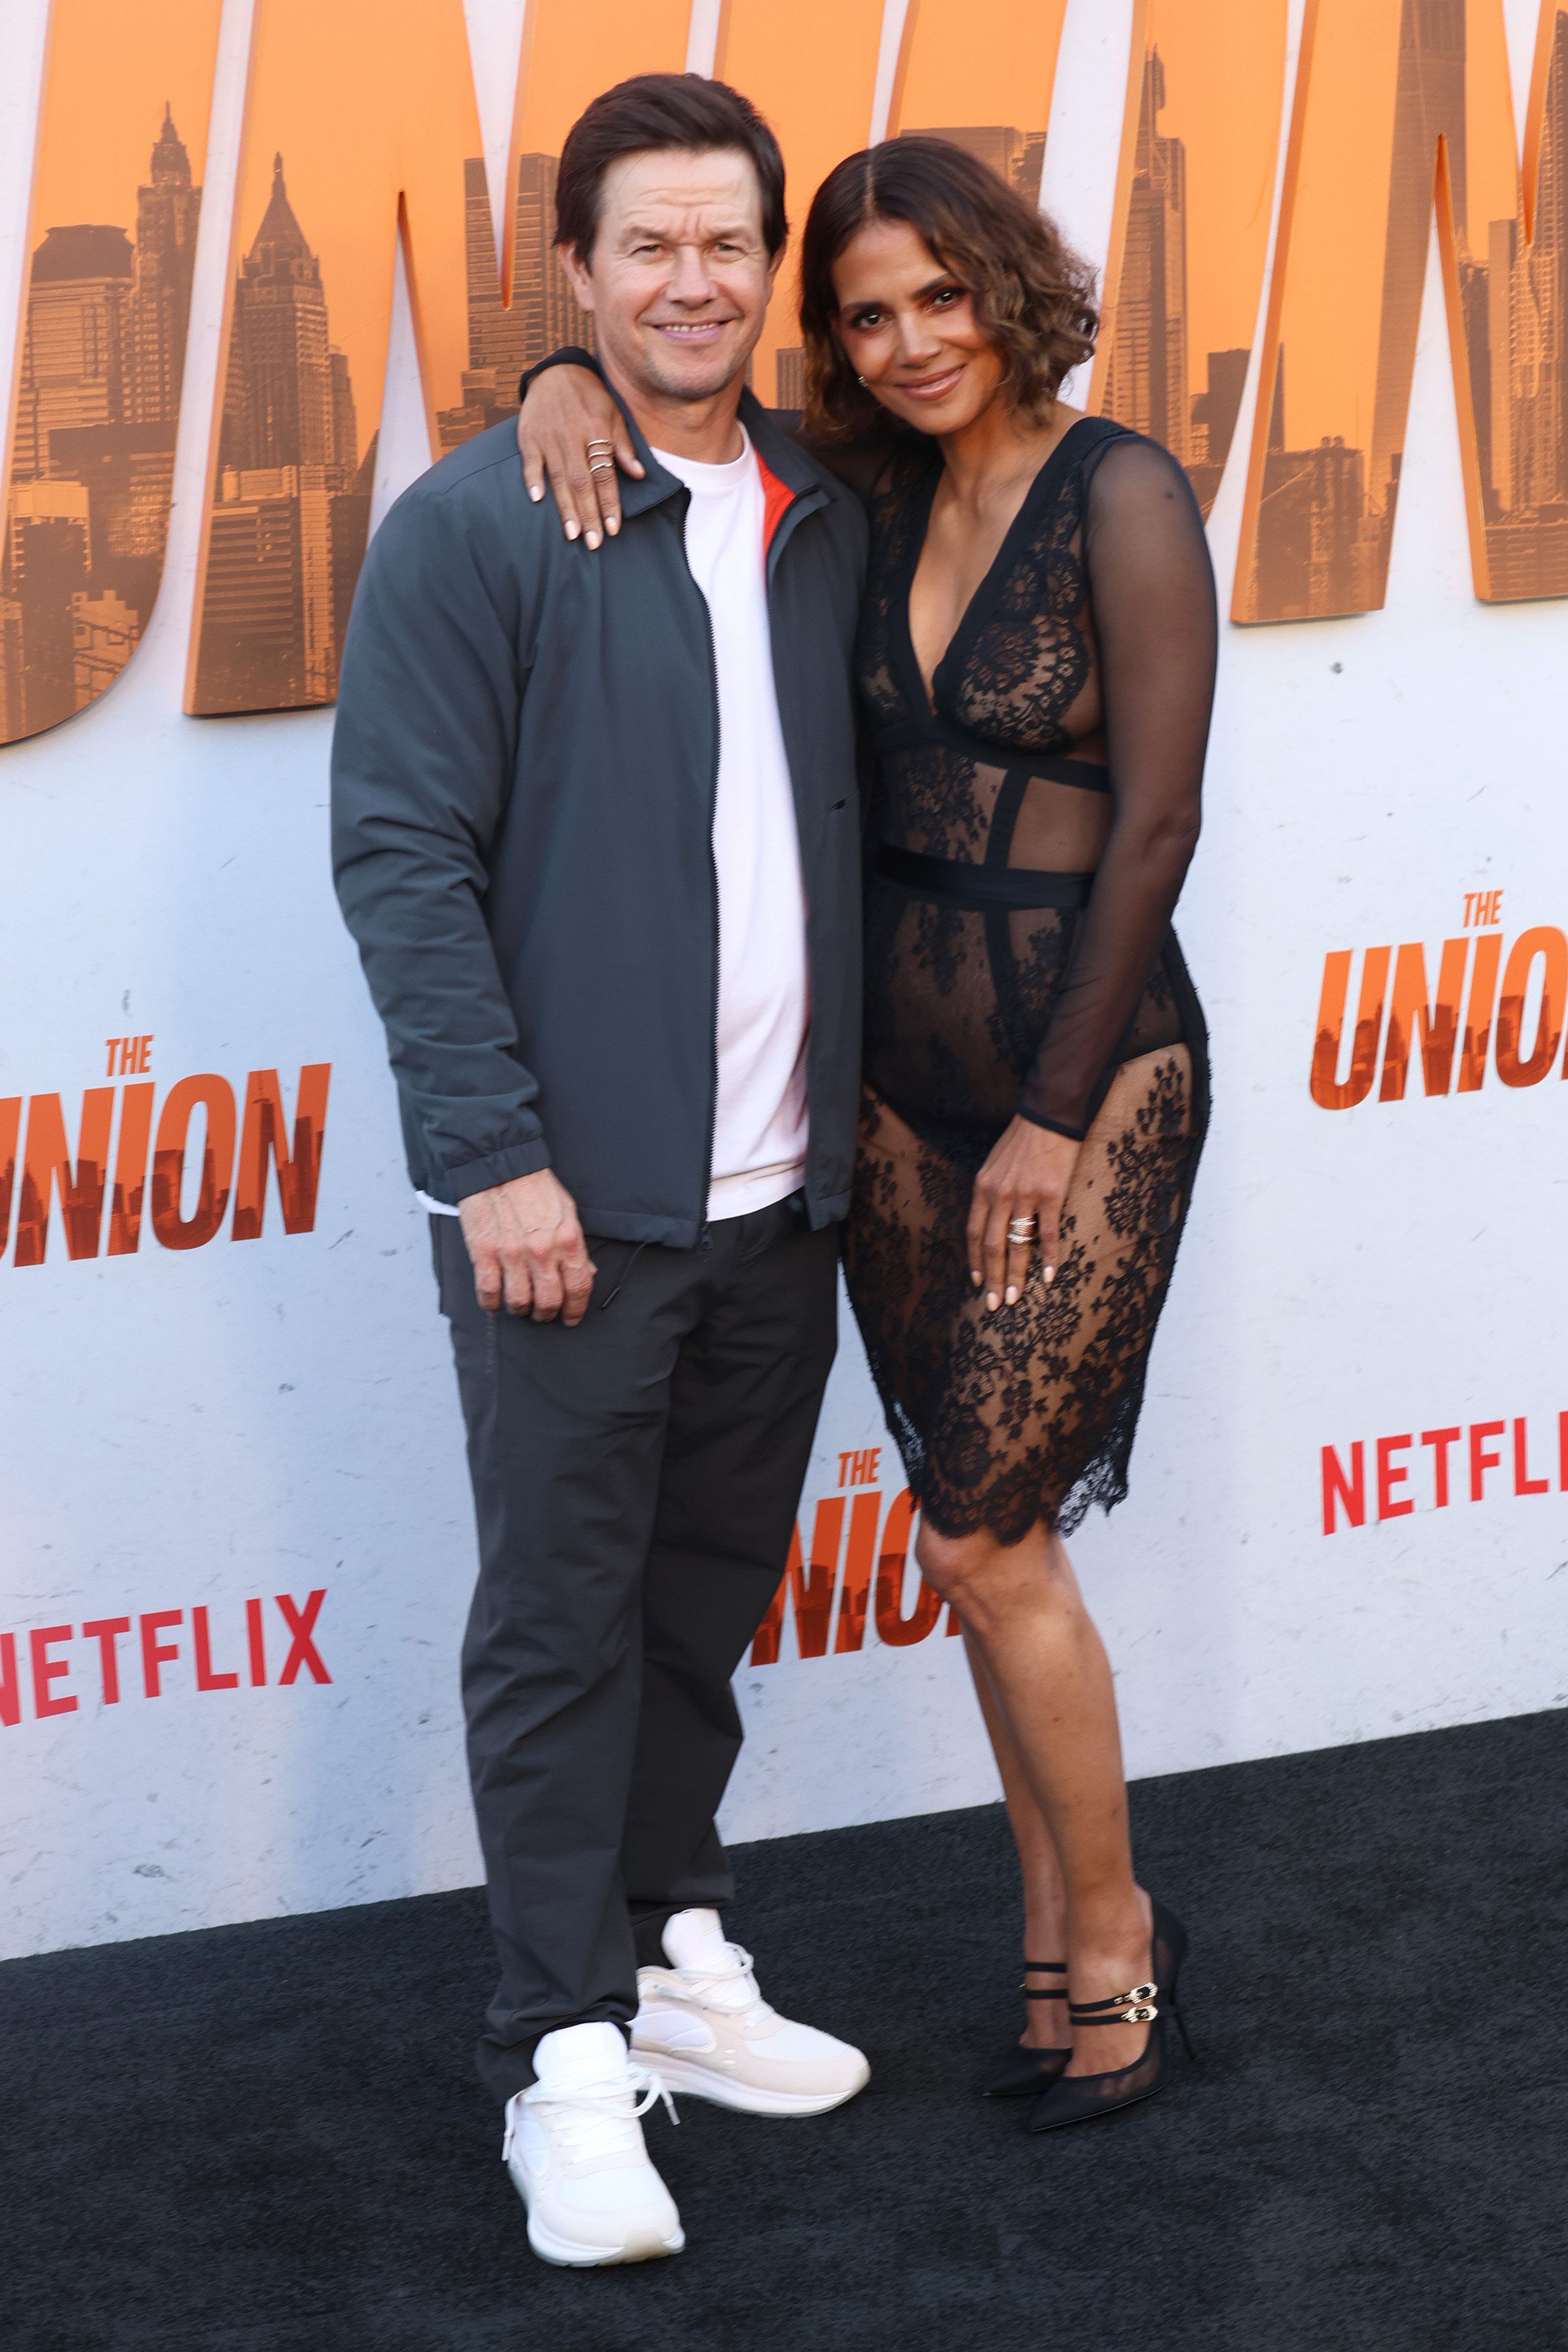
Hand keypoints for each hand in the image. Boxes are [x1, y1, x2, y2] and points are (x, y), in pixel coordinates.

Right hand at [458, 1169, 595, 1323]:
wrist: (499, 1166)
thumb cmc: (534, 1186)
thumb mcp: (567, 1211)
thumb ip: (576, 1246)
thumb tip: (586, 1272)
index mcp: (567, 1239)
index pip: (579, 1286)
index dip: (575, 1308)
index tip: (570, 1316)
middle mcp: (541, 1250)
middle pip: (549, 1301)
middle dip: (547, 1314)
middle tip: (543, 1313)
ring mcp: (511, 1254)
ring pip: (519, 1302)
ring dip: (521, 1309)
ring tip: (520, 1305)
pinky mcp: (484, 1253)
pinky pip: (489, 1292)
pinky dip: (492, 1304)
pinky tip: (495, 1303)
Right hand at [517, 365, 643, 549]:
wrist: (556, 371)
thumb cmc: (590, 396)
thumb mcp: (613, 414)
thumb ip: (623, 445)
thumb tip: (639, 474)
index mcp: (596, 432)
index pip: (605, 475)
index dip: (609, 503)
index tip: (613, 528)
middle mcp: (572, 437)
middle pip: (582, 483)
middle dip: (589, 514)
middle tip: (593, 542)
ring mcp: (549, 437)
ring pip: (559, 478)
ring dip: (566, 508)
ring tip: (572, 533)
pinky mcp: (529, 436)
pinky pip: (531, 462)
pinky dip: (533, 480)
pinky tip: (537, 500)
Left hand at [966, 1117, 1080, 1311]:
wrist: (1049, 1117)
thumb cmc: (1022, 1140)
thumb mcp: (994, 1164)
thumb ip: (990, 1192)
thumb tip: (990, 1221)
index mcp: (983, 1187)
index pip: (973, 1232)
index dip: (975, 1261)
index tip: (978, 1283)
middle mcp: (1000, 1194)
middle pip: (992, 1245)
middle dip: (993, 1278)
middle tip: (995, 1304)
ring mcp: (1024, 1195)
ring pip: (1017, 1245)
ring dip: (1016, 1276)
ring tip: (1015, 1298)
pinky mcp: (1050, 1195)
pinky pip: (1048, 1234)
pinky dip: (1048, 1258)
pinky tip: (1048, 1276)